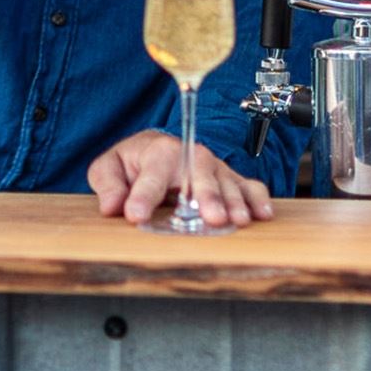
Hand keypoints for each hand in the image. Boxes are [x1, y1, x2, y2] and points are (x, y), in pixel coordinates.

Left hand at [89, 130, 274, 228]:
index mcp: (158, 152)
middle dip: (206, 196)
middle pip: (199, 175)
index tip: (135, 215)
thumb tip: (112, 206)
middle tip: (212, 217)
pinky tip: (263, 215)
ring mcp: (213, 169)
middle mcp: (190, 156)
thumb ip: (107, 184)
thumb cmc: (134, 162)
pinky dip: (258, 199)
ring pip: (227, 182)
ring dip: (234, 202)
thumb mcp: (109, 167)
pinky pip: (249, 186)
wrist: (157, 150)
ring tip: (238, 220)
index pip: (151, 176)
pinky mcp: (229, 180)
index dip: (142, 196)